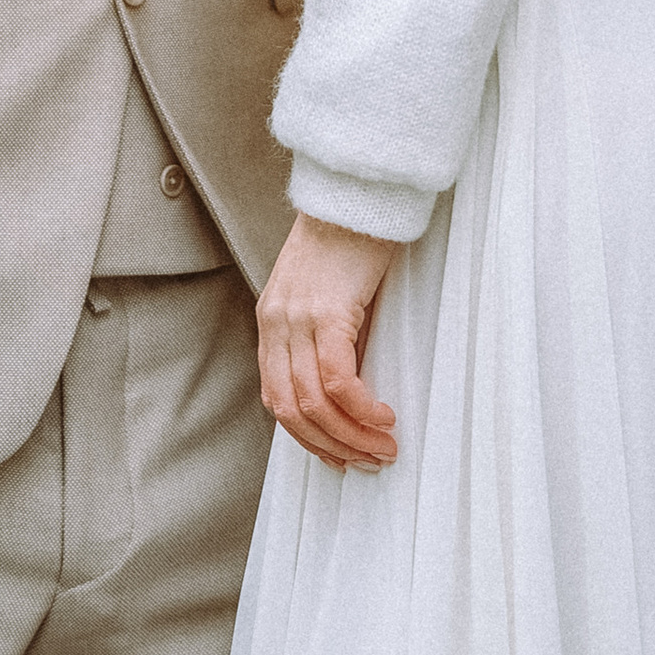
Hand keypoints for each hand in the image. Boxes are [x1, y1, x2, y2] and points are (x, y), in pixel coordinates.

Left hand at [257, 213, 400, 469]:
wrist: (354, 193)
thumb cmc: (347, 238)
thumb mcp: (322, 293)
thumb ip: (323, 335)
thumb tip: (347, 387)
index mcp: (271, 322)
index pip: (275, 398)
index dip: (307, 437)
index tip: (338, 455)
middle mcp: (277, 324)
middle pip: (292, 410)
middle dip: (332, 446)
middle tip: (367, 462)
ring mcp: (298, 319)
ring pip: (315, 402)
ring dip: (351, 436)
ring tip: (383, 447)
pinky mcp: (328, 311)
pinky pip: (339, 379)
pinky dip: (361, 408)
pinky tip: (384, 416)